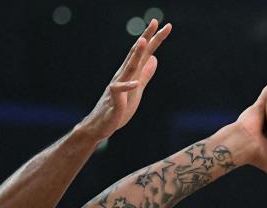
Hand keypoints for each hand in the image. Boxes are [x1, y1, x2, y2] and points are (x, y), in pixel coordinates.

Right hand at [79, 20, 171, 140]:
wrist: (101, 125)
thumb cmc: (118, 108)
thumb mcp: (137, 90)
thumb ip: (145, 74)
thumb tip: (154, 59)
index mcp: (131, 73)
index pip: (144, 53)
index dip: (154, 39)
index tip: (166, 25)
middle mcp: (124, 75)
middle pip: (136, 54)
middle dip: (146, 38)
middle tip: (156, 22)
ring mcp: (118, 86)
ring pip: (128, 67)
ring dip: (135, 54)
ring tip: (143, 41)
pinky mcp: (114, 100)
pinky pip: (120, 91)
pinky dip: (128, 86)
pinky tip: (136, 83)